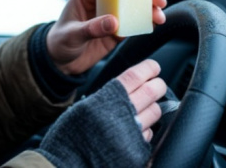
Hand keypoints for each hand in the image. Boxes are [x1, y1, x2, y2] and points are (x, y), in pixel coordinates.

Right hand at [35, 59, 166, 166]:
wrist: (67, 166)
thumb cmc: (70, 137)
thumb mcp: (84, 109)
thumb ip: (106, 97)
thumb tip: (129, 87)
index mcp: (106, 100)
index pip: (135, 77)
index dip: (148, 69)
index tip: (154, 67)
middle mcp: (121, 115)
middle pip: (152, 92)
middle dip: (158, 85)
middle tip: (157, 85)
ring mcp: (131, 135)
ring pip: (155, 113)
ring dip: (152, 108)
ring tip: (143, 110)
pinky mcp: (137, 153)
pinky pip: (149, 136)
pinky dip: (145, 131)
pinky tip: (134, 132)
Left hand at [46, 0, 166, 74]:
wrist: (58, 63)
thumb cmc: (58, 43)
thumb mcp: (72, 35)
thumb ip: (92, 28)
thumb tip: (114, 22)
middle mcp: (100, 3)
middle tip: (160, 4)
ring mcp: (108, 17)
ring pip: (132, 9)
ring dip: (147, 11)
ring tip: (159, 18)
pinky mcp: (114, 32)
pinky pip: (131, 25)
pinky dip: (143, 25)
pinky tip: (152, 26)